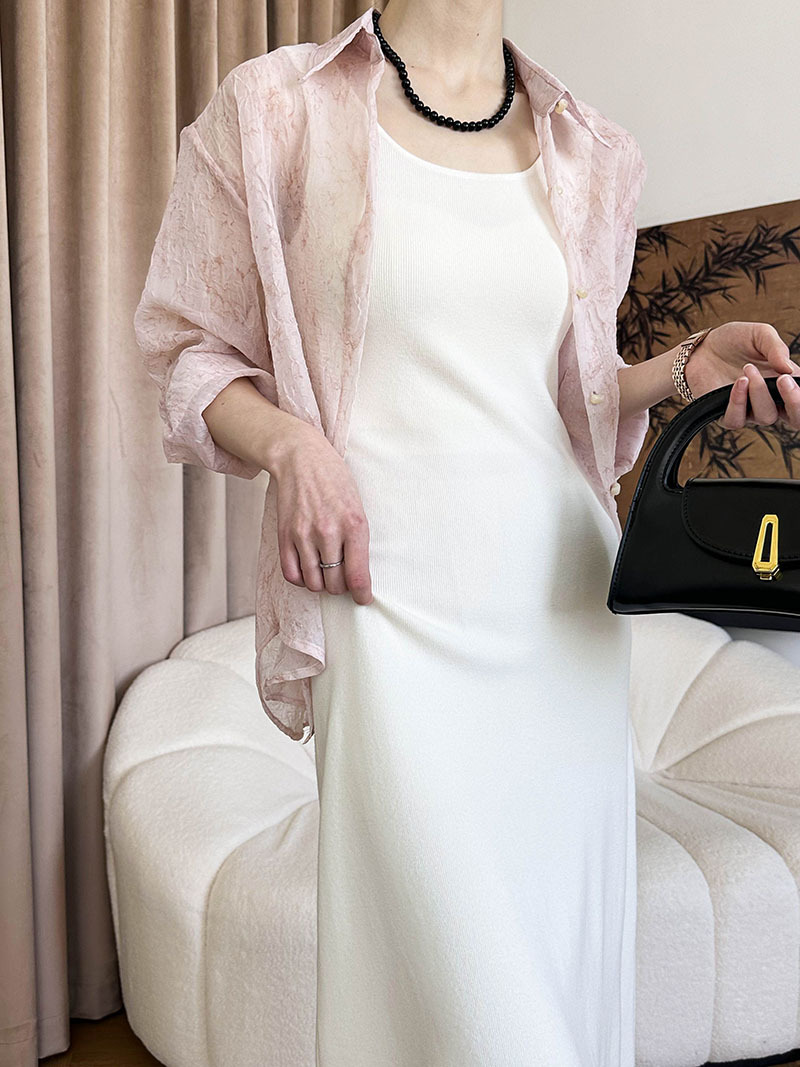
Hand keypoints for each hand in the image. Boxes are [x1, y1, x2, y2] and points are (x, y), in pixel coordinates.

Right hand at [269, 422, 373, 603]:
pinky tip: (308, 570)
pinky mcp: (284, 535)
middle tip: (343, 579)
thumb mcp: (358, 507)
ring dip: (321, 584)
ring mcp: (304, 535)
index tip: (363, 599)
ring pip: (314, 583)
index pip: (358, 575)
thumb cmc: (335, 481)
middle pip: (335, 584)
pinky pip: (292, 574)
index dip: (362, 595)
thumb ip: (358, 540)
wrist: (301, 458)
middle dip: (341, 588)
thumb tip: (358, 574)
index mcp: (354, 525)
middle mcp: (329, 532)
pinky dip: (301, 579)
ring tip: (325, 573)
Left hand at [684, 321, 799, 429]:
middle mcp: (770, 399)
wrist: (702, 347)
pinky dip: (739, 401)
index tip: (794, 378)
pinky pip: (737, 419)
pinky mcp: (724, 414)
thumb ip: (777, 349)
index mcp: (784, 382)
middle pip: (794, 418)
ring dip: (760, 393)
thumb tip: (789, 369)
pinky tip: (739, 382)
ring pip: (766, 416)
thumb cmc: (733, 341)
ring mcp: (748, 409)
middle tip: (785, 381)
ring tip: (748, 369)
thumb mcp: (760, 335)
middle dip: (796, 404)